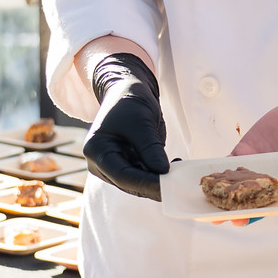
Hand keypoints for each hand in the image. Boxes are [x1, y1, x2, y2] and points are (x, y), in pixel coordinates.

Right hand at [83, 54, 167, 200]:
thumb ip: (150, 148)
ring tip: (180, 173)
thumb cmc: (129, 102)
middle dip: (155, 185)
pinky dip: (160, 175)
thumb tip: (163, 172)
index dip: (146, 183)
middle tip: (179, 184)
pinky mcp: (128, 167)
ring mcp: (114, 167)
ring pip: (139, 184)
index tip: (168, 185)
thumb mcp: (141, 122)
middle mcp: (101, 163)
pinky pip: (145, 177)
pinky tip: (176, 166)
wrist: (127, 92)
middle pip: (130, 183)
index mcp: (97, 150)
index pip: (122, 175)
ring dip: (160, 181)